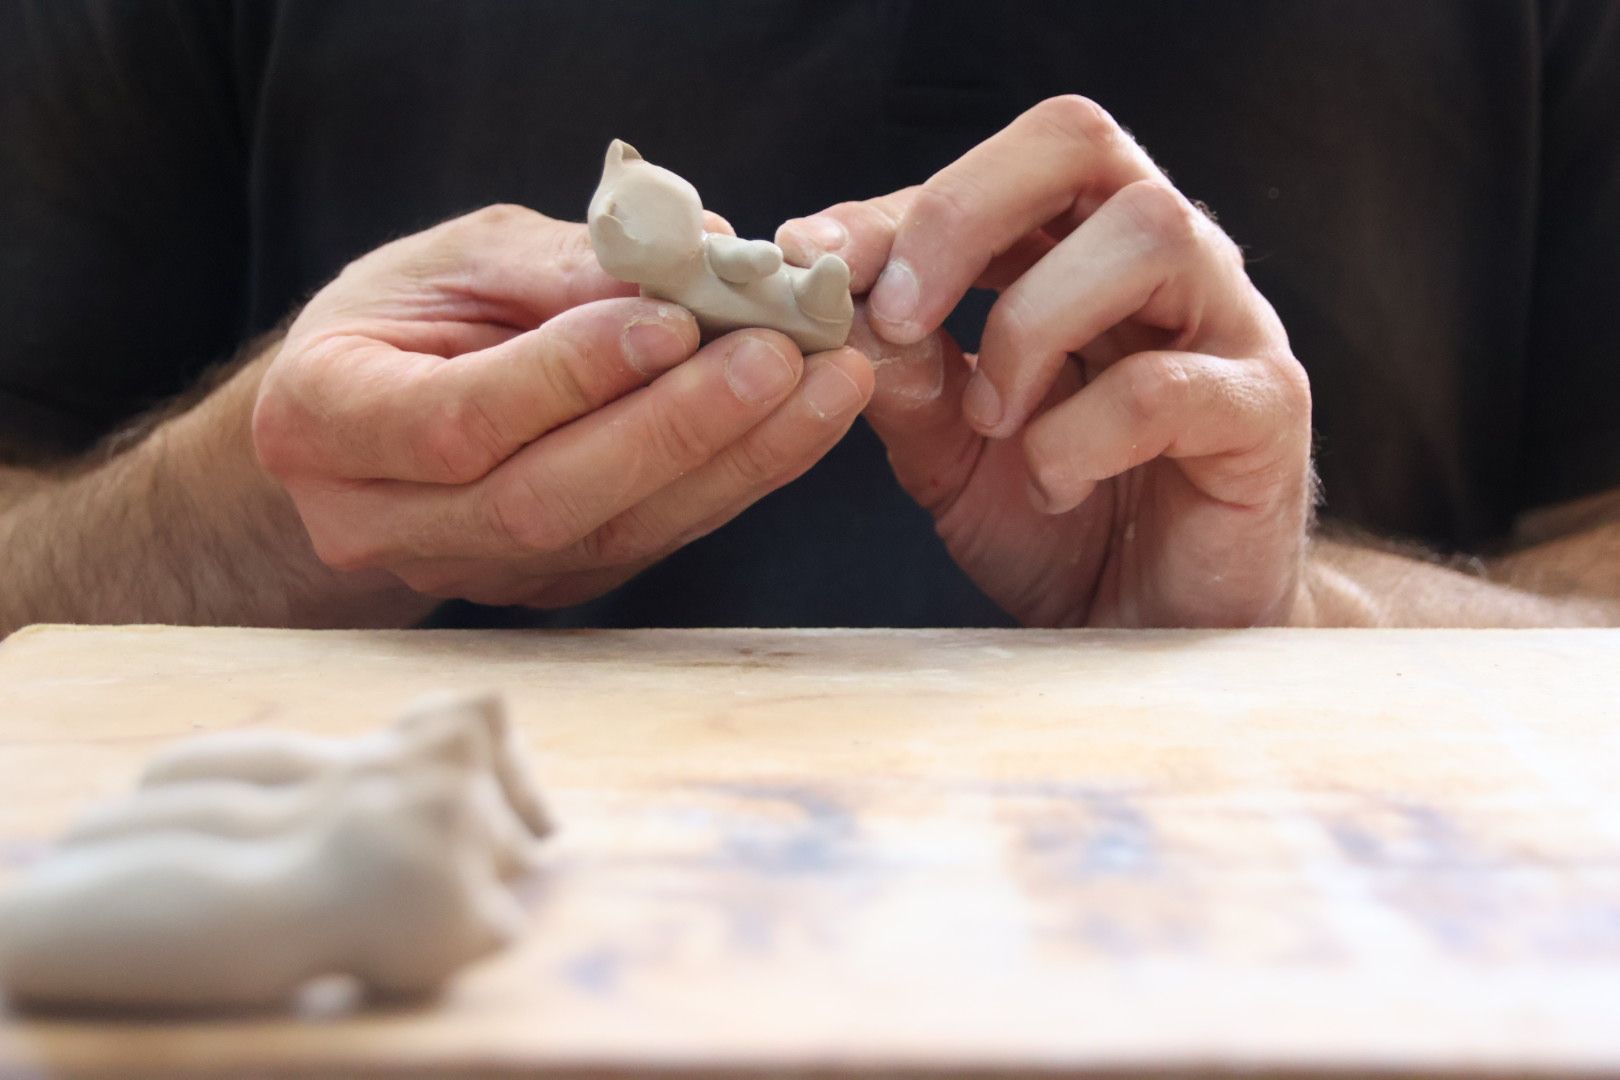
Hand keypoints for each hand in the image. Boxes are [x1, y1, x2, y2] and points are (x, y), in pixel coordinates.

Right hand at [254, 205, 872, 607]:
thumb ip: (553, 265)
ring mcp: (472, 569)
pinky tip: (799, 420)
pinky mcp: (549, 584)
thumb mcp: (452, 259)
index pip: (456, 422)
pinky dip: (734, 477)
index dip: (571, 376)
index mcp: (324, 422)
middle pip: (545, 499)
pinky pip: (652, 539)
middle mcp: (385, 522)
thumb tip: (688, 265)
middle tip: (782, 355)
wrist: (371, 417)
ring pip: (614, 532)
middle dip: (677, 425)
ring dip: (736, 458)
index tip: (675, 318)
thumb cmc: (400, 319)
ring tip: (826, 384)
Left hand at [779, 96, 1313, 626]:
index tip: (809, 260)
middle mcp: (1162, 263)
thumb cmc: (1063, 525)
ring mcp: (1228, 324)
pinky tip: (1053, 487)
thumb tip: (835, 313)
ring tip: (992, 421)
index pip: (995, 171)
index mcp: (1080, 250)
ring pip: (1146, 232)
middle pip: (1079, 140)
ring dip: (1029, 326)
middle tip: (899, 315)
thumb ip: (904, 379)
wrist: (1154, 631)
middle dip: (963, 213)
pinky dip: (1079, 437)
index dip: (894, 207)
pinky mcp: (1266, 408)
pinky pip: (1169, 384)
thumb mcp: (951, 453)